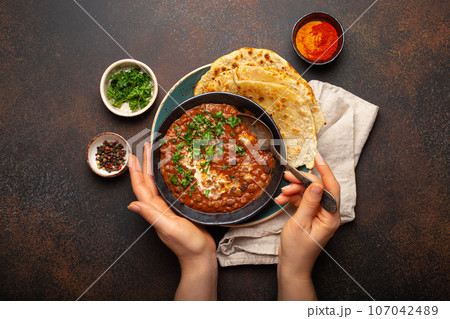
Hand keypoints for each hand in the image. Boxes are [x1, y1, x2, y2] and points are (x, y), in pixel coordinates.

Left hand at [128, 143, 216, 299]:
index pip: (141, 187)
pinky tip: (172, 173)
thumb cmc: (187, 244)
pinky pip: (168, 190)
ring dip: (154, 169)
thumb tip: (132, 205)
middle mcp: (158, 208)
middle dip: (144, 164)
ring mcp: (167, 209)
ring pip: (157, 185)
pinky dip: (167, 178)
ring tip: (154, 155)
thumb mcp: (169, 228)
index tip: (133, 155)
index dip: (136, 171)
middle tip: (145, 147)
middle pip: (147, 182)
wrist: (200, 256)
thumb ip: (152, 216)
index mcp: (155, 210)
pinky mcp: (178, 210)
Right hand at [275, 153, 340, 299]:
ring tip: (282, 193)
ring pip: (309, 193)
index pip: (331, 188)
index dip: (325, 171)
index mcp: (331, 216)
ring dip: (294, 190)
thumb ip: (309, 202)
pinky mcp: (310, 216)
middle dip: (302, 181)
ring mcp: (319, 215)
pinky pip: (303, 201)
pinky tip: (281, 199)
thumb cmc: (297, 248)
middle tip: (288, 176)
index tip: (317, 157)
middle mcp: (328, 214)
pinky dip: (292, 198)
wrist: (292, 265)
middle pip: (318, 189)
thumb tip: (316, 184)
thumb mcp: (301, 223)